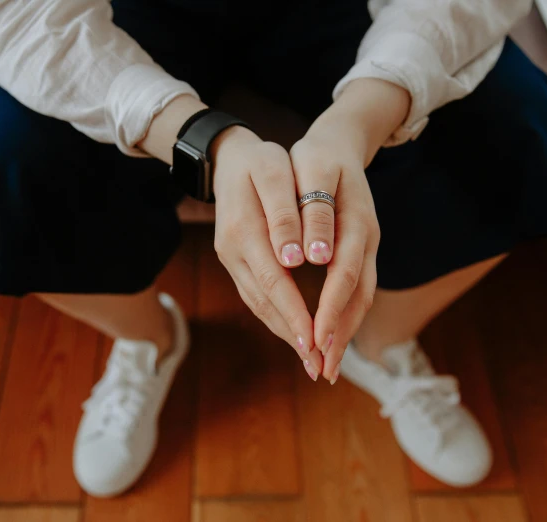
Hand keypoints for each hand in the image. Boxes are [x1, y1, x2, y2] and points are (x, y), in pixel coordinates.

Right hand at [213, 127, 323, 378]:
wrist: (228, 156)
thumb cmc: (259, 159)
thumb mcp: (272, 173)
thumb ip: (282, 214)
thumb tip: (293, 259)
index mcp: (243, 231)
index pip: (273, 282)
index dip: (295, 314)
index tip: (314, 343)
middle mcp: (232, 251)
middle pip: (265, 302)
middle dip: (293, 335)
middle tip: (318, 367)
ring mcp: (230, 258)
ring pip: (259, 303)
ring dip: (284, 331)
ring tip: (310, 358)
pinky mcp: (235, 260)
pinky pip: (255, 294)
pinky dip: (275, 315)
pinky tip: (292, 329)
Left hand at [290, 78, 410, 381]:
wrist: (339, 141)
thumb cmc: (318, 155)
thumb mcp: (315, 170)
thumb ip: (318, 214)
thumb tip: (316, 258)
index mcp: (357, 222)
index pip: (344, 277)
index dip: (330, 310)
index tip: (315, 340)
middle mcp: (366, 240)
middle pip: (358, 297)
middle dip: (339, 334)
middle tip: (322, 369)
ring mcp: (366, 248)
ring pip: (360, 299)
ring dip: (343, 333)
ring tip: (326, 366)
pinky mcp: (358, 253)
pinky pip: (355, 292)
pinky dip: (343, 318)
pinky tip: (329, 337)